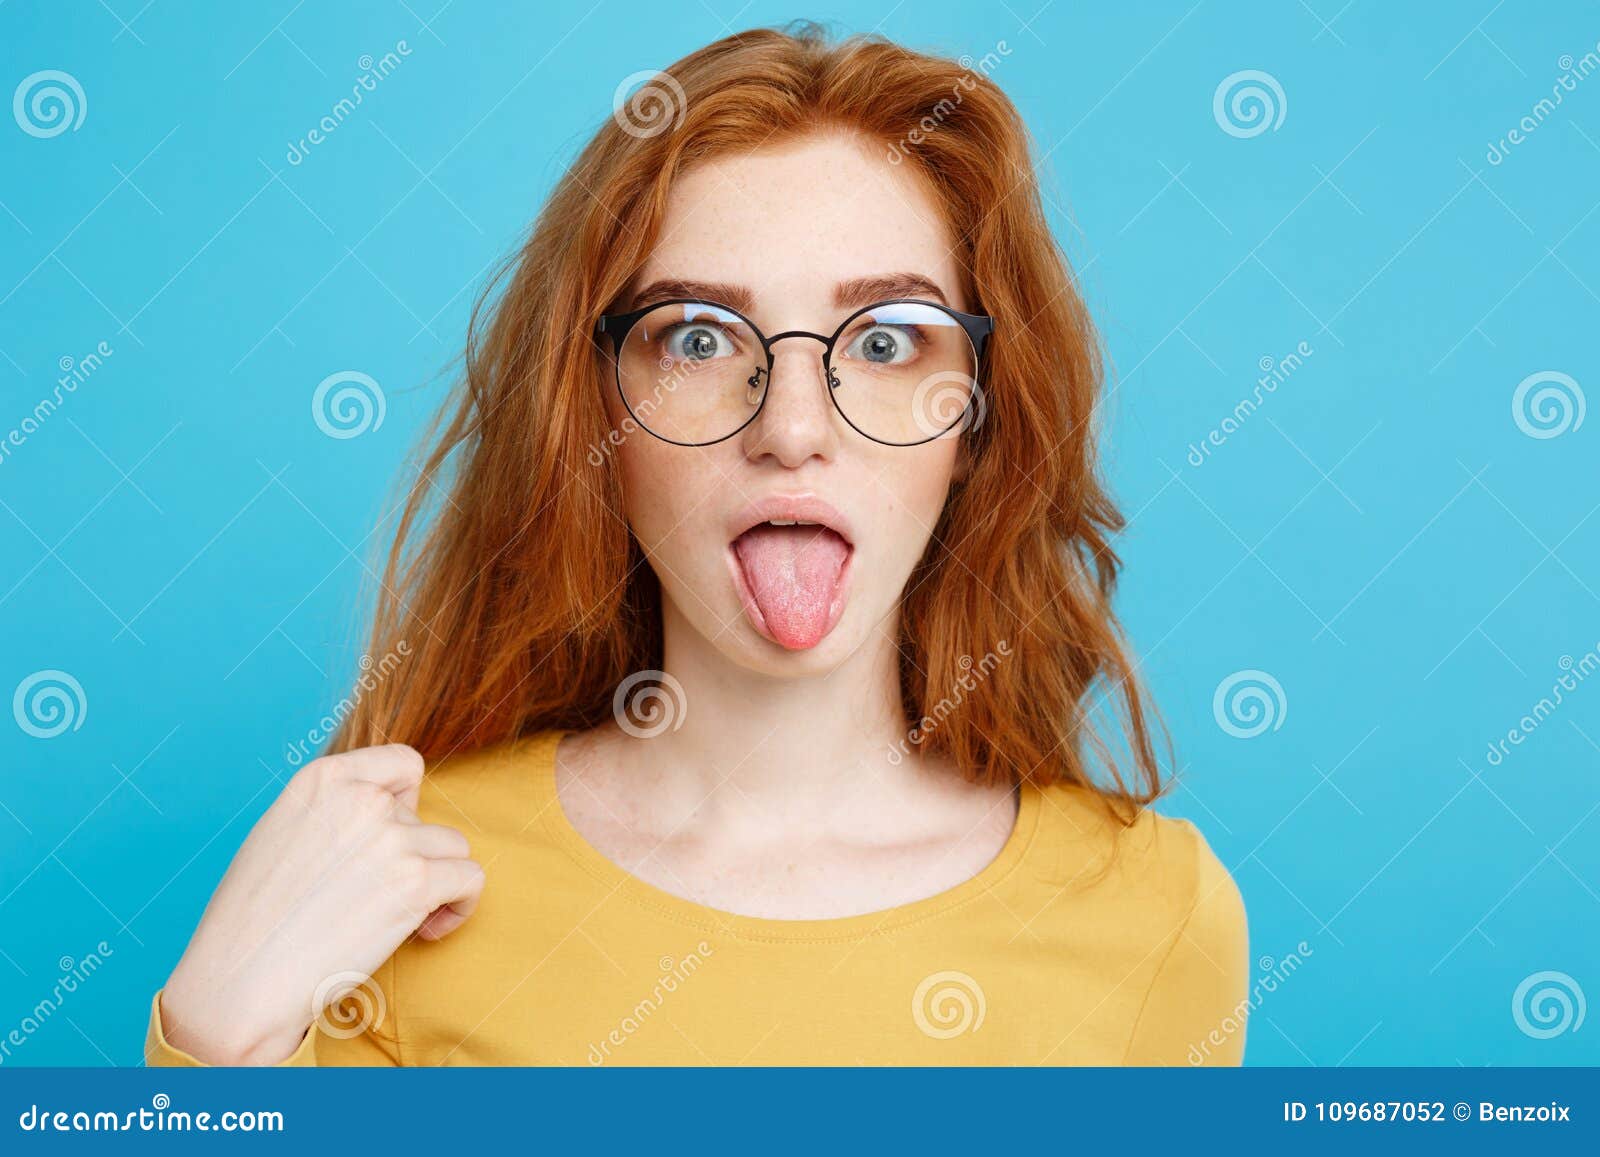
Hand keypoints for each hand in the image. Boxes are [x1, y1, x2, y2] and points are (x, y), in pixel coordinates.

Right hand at [158, 745, 482, 1064]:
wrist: (238, 981)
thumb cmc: (251, 921)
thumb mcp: (281, 833)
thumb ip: (332, 811)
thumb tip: (384, 809)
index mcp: (324, 778)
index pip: (404, 763)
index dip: (407, 802)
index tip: (389, 840)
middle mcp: (363, 799)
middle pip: (425, 817)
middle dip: (410, 856)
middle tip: (377, 900)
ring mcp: (393, 838)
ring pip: (452, 849)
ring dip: (436, 882)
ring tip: (403, 919)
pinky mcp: (417, 882)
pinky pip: (470, 879)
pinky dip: (460, 906)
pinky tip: (426, 931)